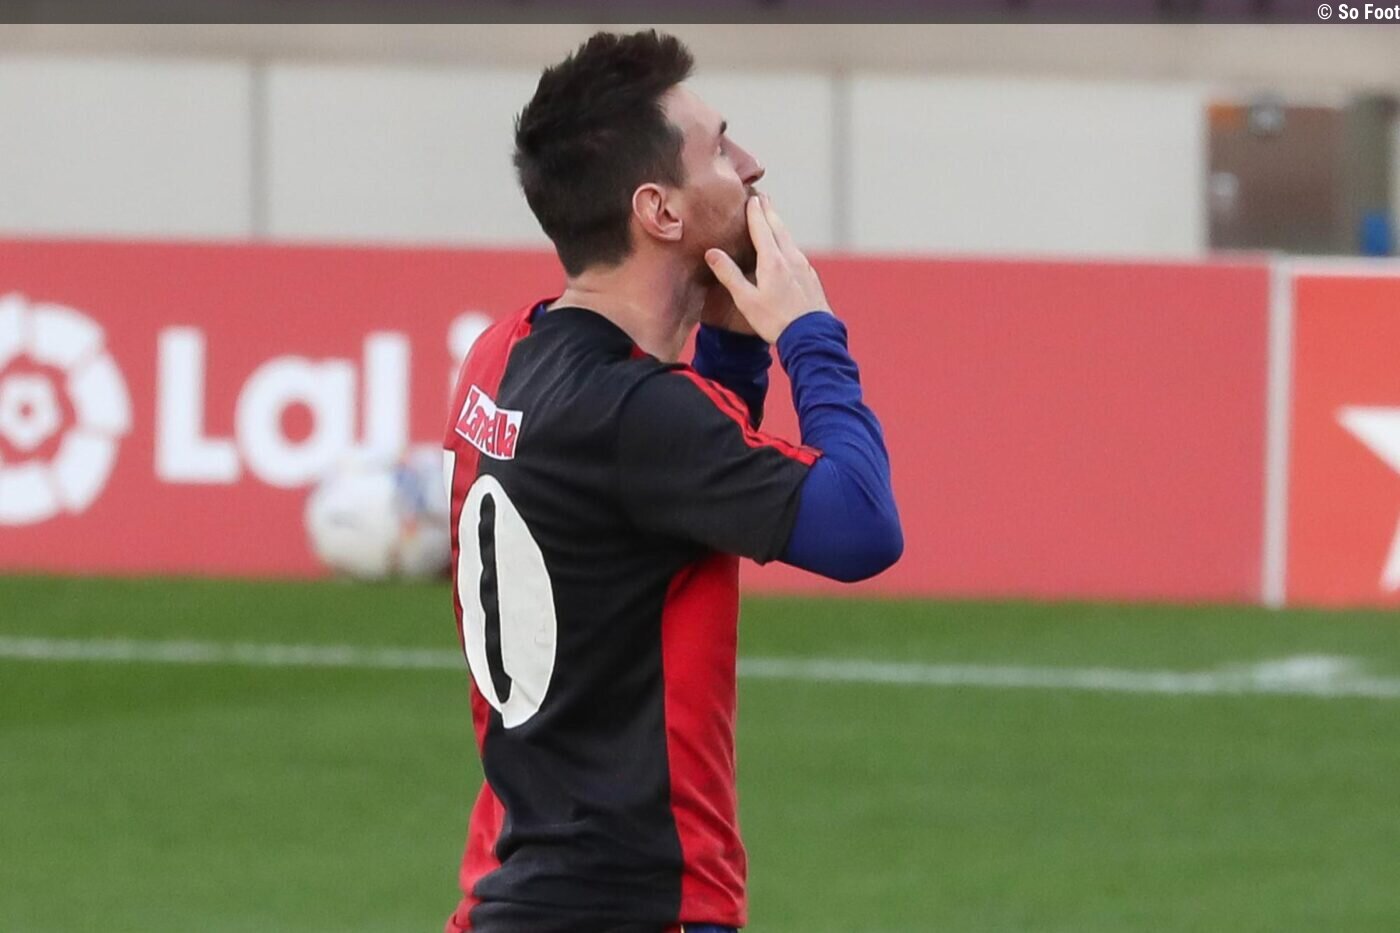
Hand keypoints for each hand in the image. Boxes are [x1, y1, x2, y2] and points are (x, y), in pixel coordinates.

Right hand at [704, 193, 831, 343]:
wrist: (812, 337)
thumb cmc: (776, 321)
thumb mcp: (747, 300)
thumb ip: (729, 274)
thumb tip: (712, 252)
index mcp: (773, 261)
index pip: (761, 228)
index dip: (755, 212)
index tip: (751, 197)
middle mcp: (791, 258)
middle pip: (778, 228)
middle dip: (769, 211)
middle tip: (763, 197)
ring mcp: (804, 267)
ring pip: (789, 239)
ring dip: (779, 225)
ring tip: (773, 217)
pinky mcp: (810, 277)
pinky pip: (797, 252)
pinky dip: (788, 242)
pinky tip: (788, 248)